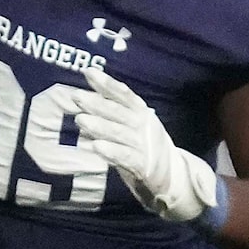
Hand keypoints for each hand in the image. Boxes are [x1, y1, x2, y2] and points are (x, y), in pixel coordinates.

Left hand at [70, 65, 220, 228]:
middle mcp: (143, 126)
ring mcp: (144, 145)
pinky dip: (111, 151)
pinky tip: (95, 146)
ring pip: (120, 133)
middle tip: (76, 97)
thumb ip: (113, 111)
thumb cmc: (144, 146)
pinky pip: (126, 157)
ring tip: (80, 120)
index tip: (88, 72)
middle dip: (98, 104)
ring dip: (101, 126)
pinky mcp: (144, 166)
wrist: (172, 176)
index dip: (107, 83)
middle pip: (119, 113)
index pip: (124, 95)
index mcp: (141, 113)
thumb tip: (85, 95)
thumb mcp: (133, 124)